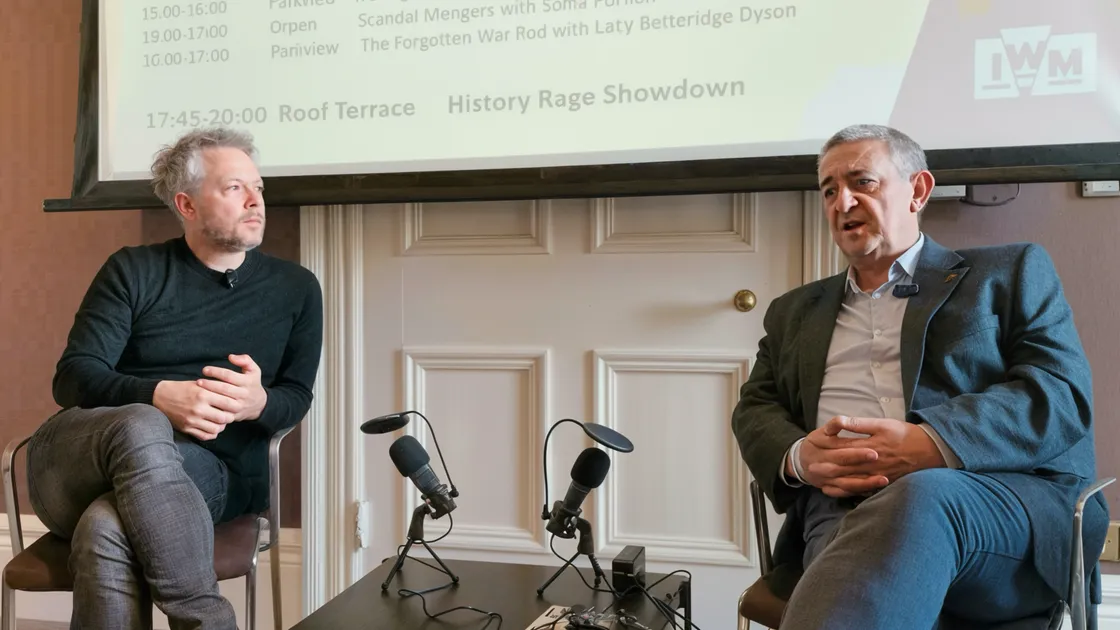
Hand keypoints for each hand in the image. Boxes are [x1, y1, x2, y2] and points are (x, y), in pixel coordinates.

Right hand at [152, 380, 235, 440]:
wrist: (160, 397)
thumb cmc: (182, 388)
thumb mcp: (199, 384)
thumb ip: (215, 389)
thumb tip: (234, 394)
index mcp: (203, 394)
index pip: (228, 403)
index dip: (235, 405)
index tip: (237, 405)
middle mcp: (198, 408)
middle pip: (225, 418)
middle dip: (230, 417)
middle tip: (229, 414)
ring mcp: (192, 420)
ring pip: (216, 429)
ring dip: (221, 426)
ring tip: (220, 421)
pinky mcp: (186, 428)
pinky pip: (205, 436)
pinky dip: (212, 433)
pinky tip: (212, 427)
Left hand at [196, 354, 267, 421]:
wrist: (259, 405)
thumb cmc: (252, 383)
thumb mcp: (254, 370)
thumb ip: (245, 360)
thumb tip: (231, 357)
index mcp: (248, 382)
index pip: (229, 375)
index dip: (216, 372)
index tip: (205, 370)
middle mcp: (244, 394)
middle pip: (224, 388)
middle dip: (210, 384)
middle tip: (198, 381)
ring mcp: (239, 406)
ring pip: (222, 401)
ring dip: (209, 395)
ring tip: (198, 390)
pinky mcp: (234, 415)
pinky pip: (221, 412)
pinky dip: (211, 408)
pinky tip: (203, 403)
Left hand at [805, 416, 945, 495]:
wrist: (930, 450)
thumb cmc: (906, 434)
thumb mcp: (883, 424)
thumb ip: (860, 424)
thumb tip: (840, 422)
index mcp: (869, 446)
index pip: (844, 448)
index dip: (828, 449)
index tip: (814, 449)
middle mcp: (871, 463)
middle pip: (845, 467)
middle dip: (827, 468)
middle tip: (810, 469)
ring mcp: (877, 475)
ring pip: (852, 481)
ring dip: (835, 482)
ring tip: (819, 482)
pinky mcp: (883, 483)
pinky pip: (863, 490)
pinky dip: (849, 491)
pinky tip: (839, 491)